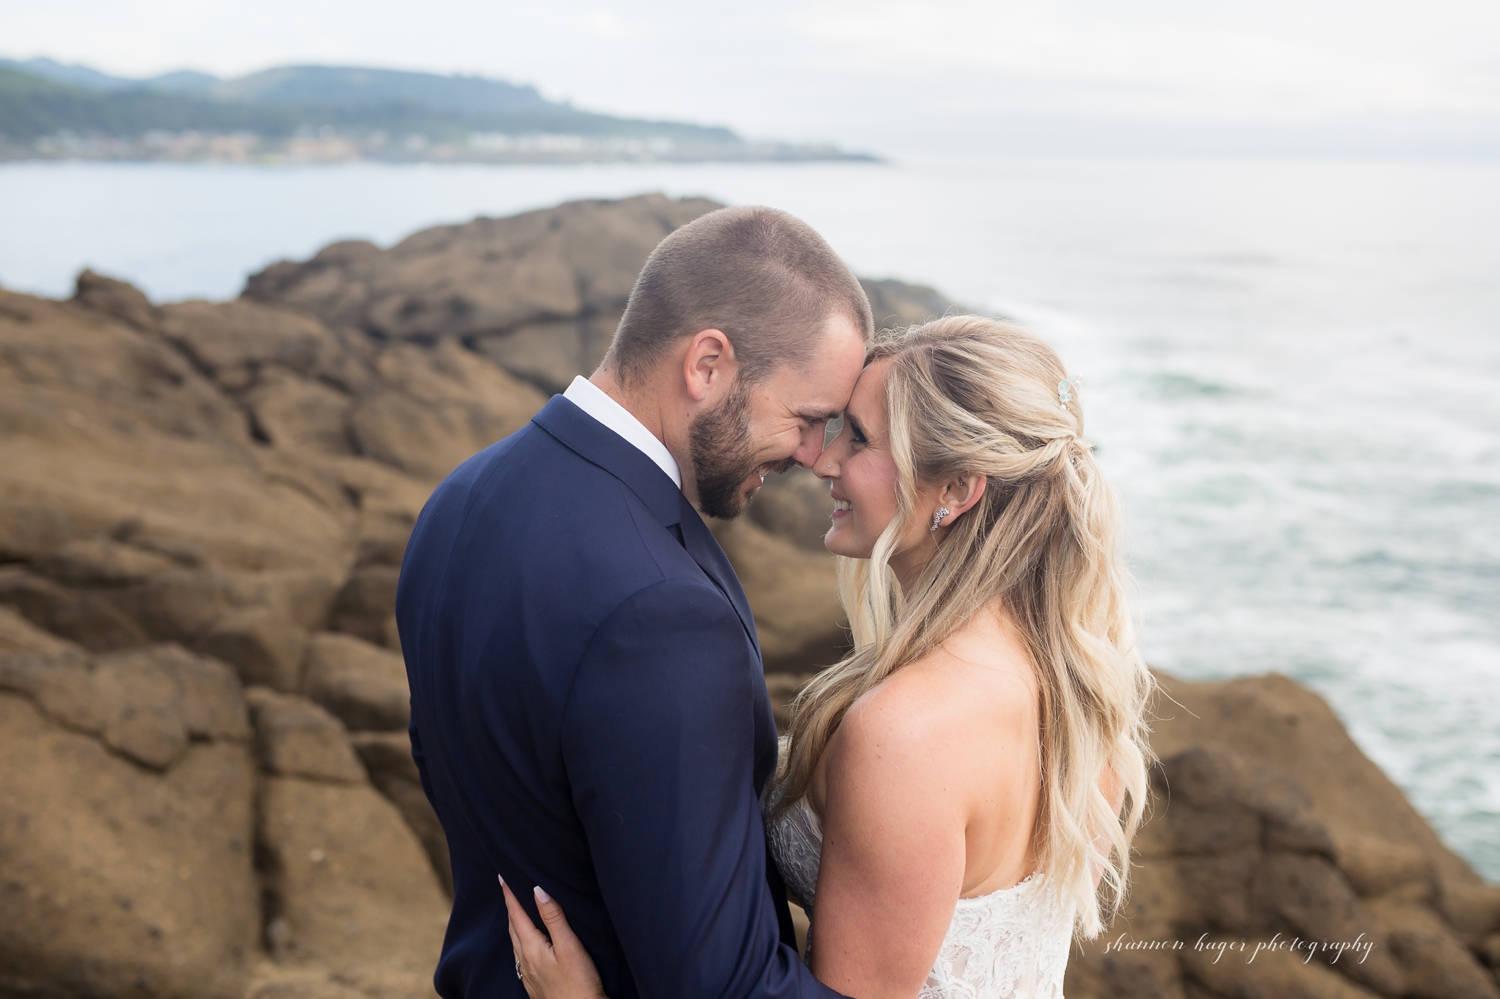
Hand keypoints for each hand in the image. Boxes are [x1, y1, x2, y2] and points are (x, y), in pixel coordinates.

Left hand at [501, 876, 608, 998]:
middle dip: (510, 907)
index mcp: (531, 948)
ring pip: (516, 942)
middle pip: (513, 927)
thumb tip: (538, 890)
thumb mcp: (569, 946)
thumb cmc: (579, 984)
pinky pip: (521, 956)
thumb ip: (554, 918)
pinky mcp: (535, 984)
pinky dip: (521, 941)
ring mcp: (529, 974)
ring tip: (515, 911)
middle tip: (507, 888)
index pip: (516, 914)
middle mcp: (525, 961)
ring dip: (514, 924)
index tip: (502, 877)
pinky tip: (527, 944)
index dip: (509, 894)